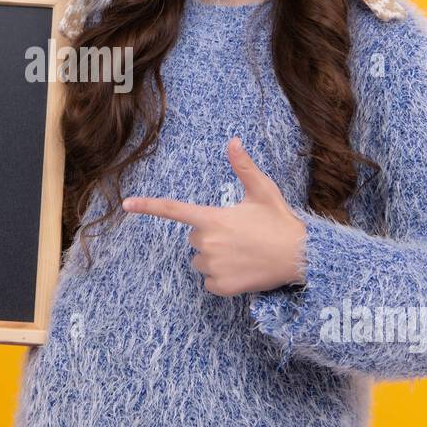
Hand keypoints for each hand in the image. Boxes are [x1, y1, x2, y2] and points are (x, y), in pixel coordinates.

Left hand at [122, 137, 307, 296]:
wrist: (300, 257)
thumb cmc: (280, 222)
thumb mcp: (262, 191)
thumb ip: (243, 167)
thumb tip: (233, 140)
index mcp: (212, 217)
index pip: (173, 209)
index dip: (147, 206)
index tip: (125, 205)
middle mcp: (206, 242)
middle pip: (194, 238)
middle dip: (211, 236)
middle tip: (239, 235)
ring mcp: (212, 266)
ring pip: (201, 261)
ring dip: (216, 258)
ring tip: (243, 253)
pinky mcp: (220, 286)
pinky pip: (210, 282)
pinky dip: (223, 278)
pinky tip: (243, 270)